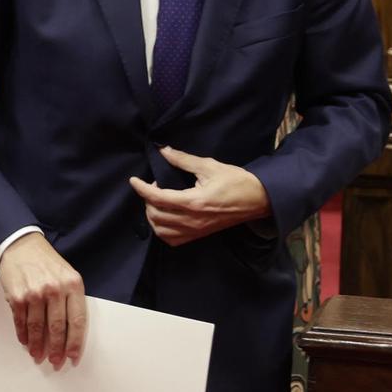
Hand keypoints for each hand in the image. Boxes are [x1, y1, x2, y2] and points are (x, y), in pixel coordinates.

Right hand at [0, 232, 86, 368]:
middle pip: (58, 328)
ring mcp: (35, 293)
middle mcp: (55, 289)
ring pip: (38, 328)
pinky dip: (23, 335)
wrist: (22, 245)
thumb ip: (71, 300)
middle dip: (56, 349)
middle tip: (55, 362)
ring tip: (38, 355)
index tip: (73, 357)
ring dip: (37, 345)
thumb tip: (70, 333)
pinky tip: (26, 341)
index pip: (77, 321)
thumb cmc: (47, 263)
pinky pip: (21, 322)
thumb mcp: (67, 275)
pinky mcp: (17, 296)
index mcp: (73, 285)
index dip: (76, 343)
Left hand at [128, 146, 271, 245]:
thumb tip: (163, 150)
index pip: (157, 198)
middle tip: (155, 186)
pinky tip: (166, 217)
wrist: (257, 200)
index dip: (142, 189)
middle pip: (155, 216)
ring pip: (161, 231)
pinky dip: (163, 230)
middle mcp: (192, 220)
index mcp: (193, 202)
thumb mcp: (209, 166)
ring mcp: (195, 231)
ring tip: (159, 202)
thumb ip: (183, 160)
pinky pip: (173, 240)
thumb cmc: (235, 181)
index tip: (134, 180)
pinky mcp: (199, 236)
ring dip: (153, 217)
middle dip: (148, 200)